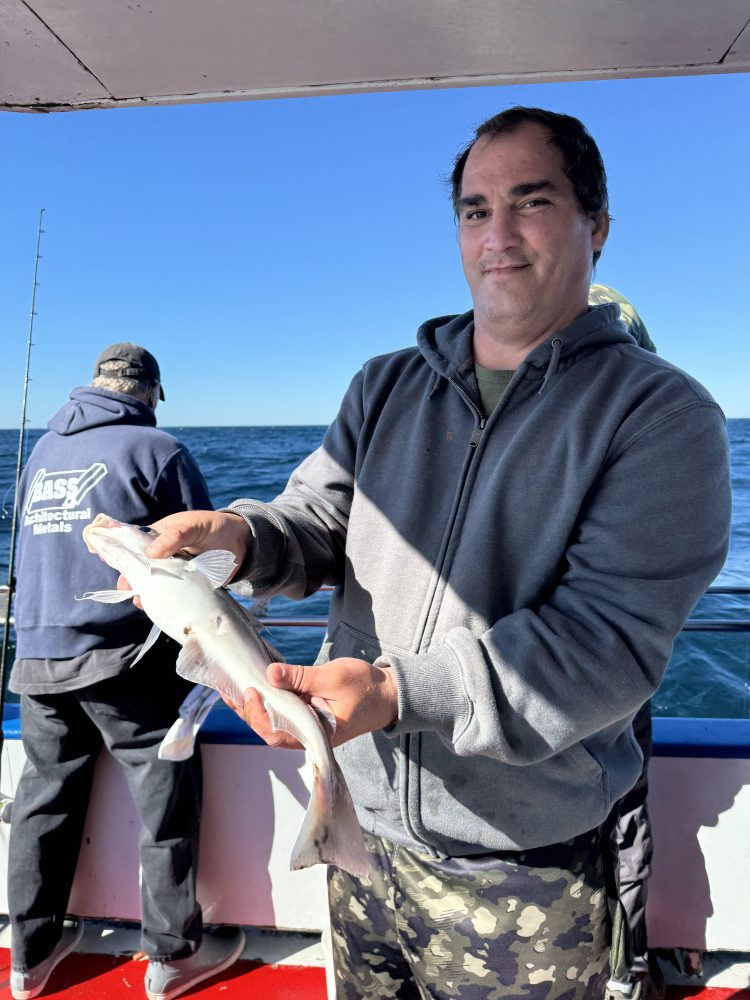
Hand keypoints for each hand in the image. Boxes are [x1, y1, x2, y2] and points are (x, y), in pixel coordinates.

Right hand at [116, 510, 250, 606]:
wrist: (243, 544)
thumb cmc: (215, 528)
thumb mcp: (194, 526)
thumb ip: (175, 536)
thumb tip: (151, 553)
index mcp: (157, 536)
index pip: (131, 545)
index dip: (119, 554)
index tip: (109, 564)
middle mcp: (160, 555)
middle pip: (138, 569)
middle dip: (130, 580)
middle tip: (129, 589)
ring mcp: (171, 572)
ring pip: (151, 585)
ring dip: (145, 593)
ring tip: (143, 601)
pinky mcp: (183, 586)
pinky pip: (168, 596)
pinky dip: (162, 602)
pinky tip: (159, 609)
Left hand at [226, 658, 398, 748]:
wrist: (388, 695)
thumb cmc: (365, 688)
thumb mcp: (333, 677)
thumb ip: (302, 677)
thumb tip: (271, 673)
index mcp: (315, 734)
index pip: (276, 733)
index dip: (257, 715)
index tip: (250, 691)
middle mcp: (308, 735)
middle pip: (269, 729)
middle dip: (248, 711)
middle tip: (230, 687)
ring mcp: (307, 726)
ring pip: (273, 722)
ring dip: (254, 706)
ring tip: (235, 687)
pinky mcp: (308, 715)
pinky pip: (283, 712)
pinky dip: (268, 700)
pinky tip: (257, 686)